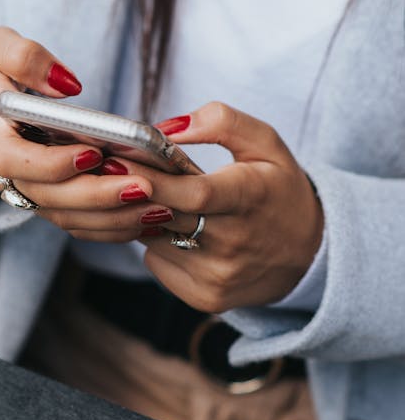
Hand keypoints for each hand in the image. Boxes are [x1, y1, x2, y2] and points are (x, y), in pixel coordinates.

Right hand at [0, 26, 174, 235]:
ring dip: (113, 219)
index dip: (54, 164)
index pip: (18, 161)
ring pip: (65, 218)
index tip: (93, 152)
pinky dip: (110, 227)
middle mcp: (5, 173)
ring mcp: (23, 191)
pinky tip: (148, 219)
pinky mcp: (41, 199)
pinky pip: (73, 222)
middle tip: (146, 188)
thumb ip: (25, 57)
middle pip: (50, 198)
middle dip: (99, 198)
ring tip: (159, 208)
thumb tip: (69, 84)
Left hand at [129, 102, 323, 311]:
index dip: (153, 179)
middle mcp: (233, 242)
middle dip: (132, 193)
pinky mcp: (206, 298)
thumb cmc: (278, 189)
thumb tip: (167, 128)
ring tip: (160, 201)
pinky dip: (158, 245)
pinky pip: (157, 264)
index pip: (194, 193)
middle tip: (111, 172)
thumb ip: (221, 122)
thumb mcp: (265, 143)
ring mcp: (218, 275)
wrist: (309, 255)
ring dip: (146, 217)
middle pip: (164, 217)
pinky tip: (180, 233)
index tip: (117, 161)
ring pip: (153, 240)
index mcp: (249, 197)